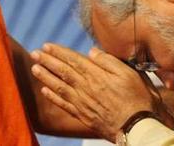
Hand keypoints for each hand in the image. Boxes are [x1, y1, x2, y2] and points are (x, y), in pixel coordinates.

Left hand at [31, 44, 157, 140]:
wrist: (138, 128)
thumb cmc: (138, 99)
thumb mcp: (130, 74)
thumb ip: (109, 61)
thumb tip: (92, 51)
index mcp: (97, 75)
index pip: (73, 60)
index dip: (58, 52)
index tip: (46, 46)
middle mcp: (86, 88)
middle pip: (63, 71)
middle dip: (47, 61)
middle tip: (35, 53)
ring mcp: (83, 102)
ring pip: (59, 87)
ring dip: (45, 76)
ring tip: (34, 68)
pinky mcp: (83, 115)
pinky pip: (63, 104)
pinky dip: (52, 97)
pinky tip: (44, 90)